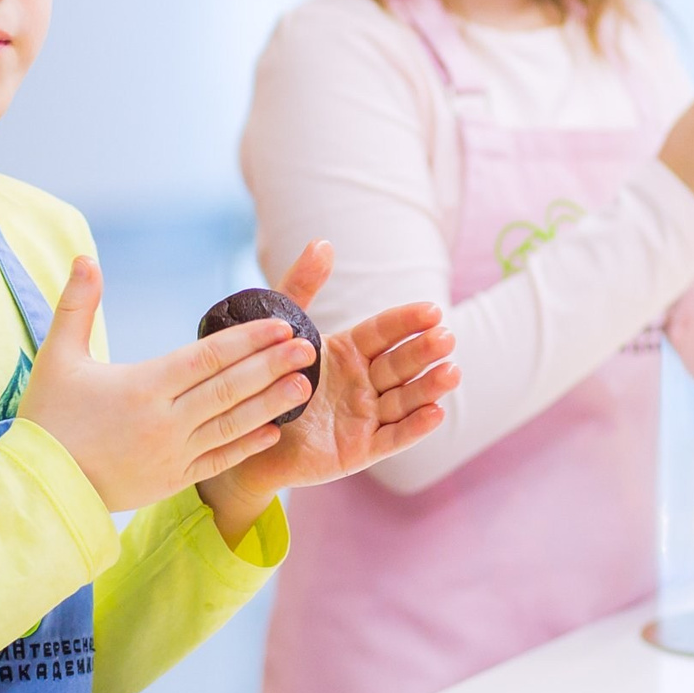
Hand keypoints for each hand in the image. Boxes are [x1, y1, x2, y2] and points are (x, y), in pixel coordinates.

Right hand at [19, 256, 316, 512]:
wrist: (40, 488)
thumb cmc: (47, 418)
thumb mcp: (57, 357)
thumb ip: (76, 305)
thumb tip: (85, 257)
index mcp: (142, 387)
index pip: (207, 358)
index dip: (248, 340)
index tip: (281, 324)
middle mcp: (164, 422)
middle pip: (228, 388)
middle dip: (272, 366)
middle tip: (308, 346)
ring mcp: (172, 455)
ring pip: (231, 425)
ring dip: (271, 404)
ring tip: (304, 385)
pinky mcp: (171, 481)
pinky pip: (219, 461)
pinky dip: (247, 445)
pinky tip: (272, 431)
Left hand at [193, 242, 459, 540]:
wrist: (242, 430)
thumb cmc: (265, 377)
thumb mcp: (280, 329)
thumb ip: (300, 288)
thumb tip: (322, 243)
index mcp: (349, 351)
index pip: (384, 332)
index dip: (407, 322)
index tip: (432, 310)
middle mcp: (364, 383)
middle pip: (400, 364)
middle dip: (424, 351)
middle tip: (446, 338)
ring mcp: (366, 416)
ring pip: (404, 399)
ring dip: (429, 387)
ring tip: (451, 372)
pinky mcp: (362, 449)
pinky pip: (393, 437)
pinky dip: (415, 427)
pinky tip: (436, 412)